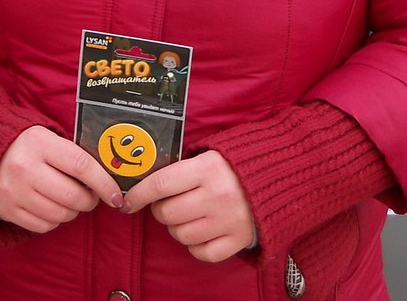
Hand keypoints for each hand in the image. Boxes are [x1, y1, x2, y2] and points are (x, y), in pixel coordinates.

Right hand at [0, 126, 122, 232]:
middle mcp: (24, 167)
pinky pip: (44, 226)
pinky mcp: (7, 209)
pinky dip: (54, 220)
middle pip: (73, 195)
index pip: (82, 166)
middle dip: (90, 200)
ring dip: (73, 211)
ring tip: (70, 200)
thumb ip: (73, 154)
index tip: (115, 194)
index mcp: (39, 143)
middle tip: (91, 196)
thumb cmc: (27, 145)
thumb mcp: (48, 138)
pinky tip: (51, 206)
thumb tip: (107, 178)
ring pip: (60, 214)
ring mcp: (14, 191)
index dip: (104, 183)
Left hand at [123, 150, 255, 262]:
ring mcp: (228, 221)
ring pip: (181, 235)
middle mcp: (217, 196)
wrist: (279, 175)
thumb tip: (144, 180)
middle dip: (160, 210)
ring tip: (188, 215)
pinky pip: (201, 253)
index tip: (127, 201)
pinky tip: (201, 231)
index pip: (160, 184)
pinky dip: (195, 246)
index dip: (138, 195)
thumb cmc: (235, 164)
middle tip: (167, 203)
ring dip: (177, 227)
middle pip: (167, 214)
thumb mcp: (209, 154)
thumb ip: (181, 167)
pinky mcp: (239, 240)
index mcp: (207, 168)